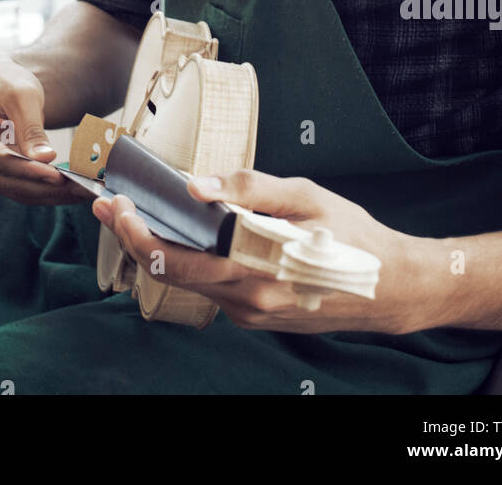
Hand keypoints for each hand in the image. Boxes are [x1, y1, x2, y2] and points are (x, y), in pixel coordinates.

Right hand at [0, 56, 91, 204]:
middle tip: (78, 189)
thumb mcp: (22, 95)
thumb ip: (31, 128)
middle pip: (6, 180)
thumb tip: (44, 159)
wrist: (1, 85)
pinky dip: (44, 190)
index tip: (58, 176)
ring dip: (48, 193)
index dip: (28, 170)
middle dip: (43, 186)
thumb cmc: (7, 83)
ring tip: (80, 191)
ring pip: (14, 190)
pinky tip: (70, 190)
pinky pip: (18, 188)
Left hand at [93, 168, 424, 334]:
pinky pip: (214, 286)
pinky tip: (190, 234)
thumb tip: (196, 186)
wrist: (392, 287)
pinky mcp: (258, 315)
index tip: (116, 203)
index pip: (174, 257)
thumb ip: (249, 189)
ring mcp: (251, 313)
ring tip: (141, 212)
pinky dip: (193, 259)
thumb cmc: (352, 234)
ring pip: (190, 280)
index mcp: (254, 270)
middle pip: (170, 272)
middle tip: (109, 204)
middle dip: (134, 236)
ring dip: (161, 248)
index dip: (136, 231)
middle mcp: (246, 300)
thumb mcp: (306, 196)